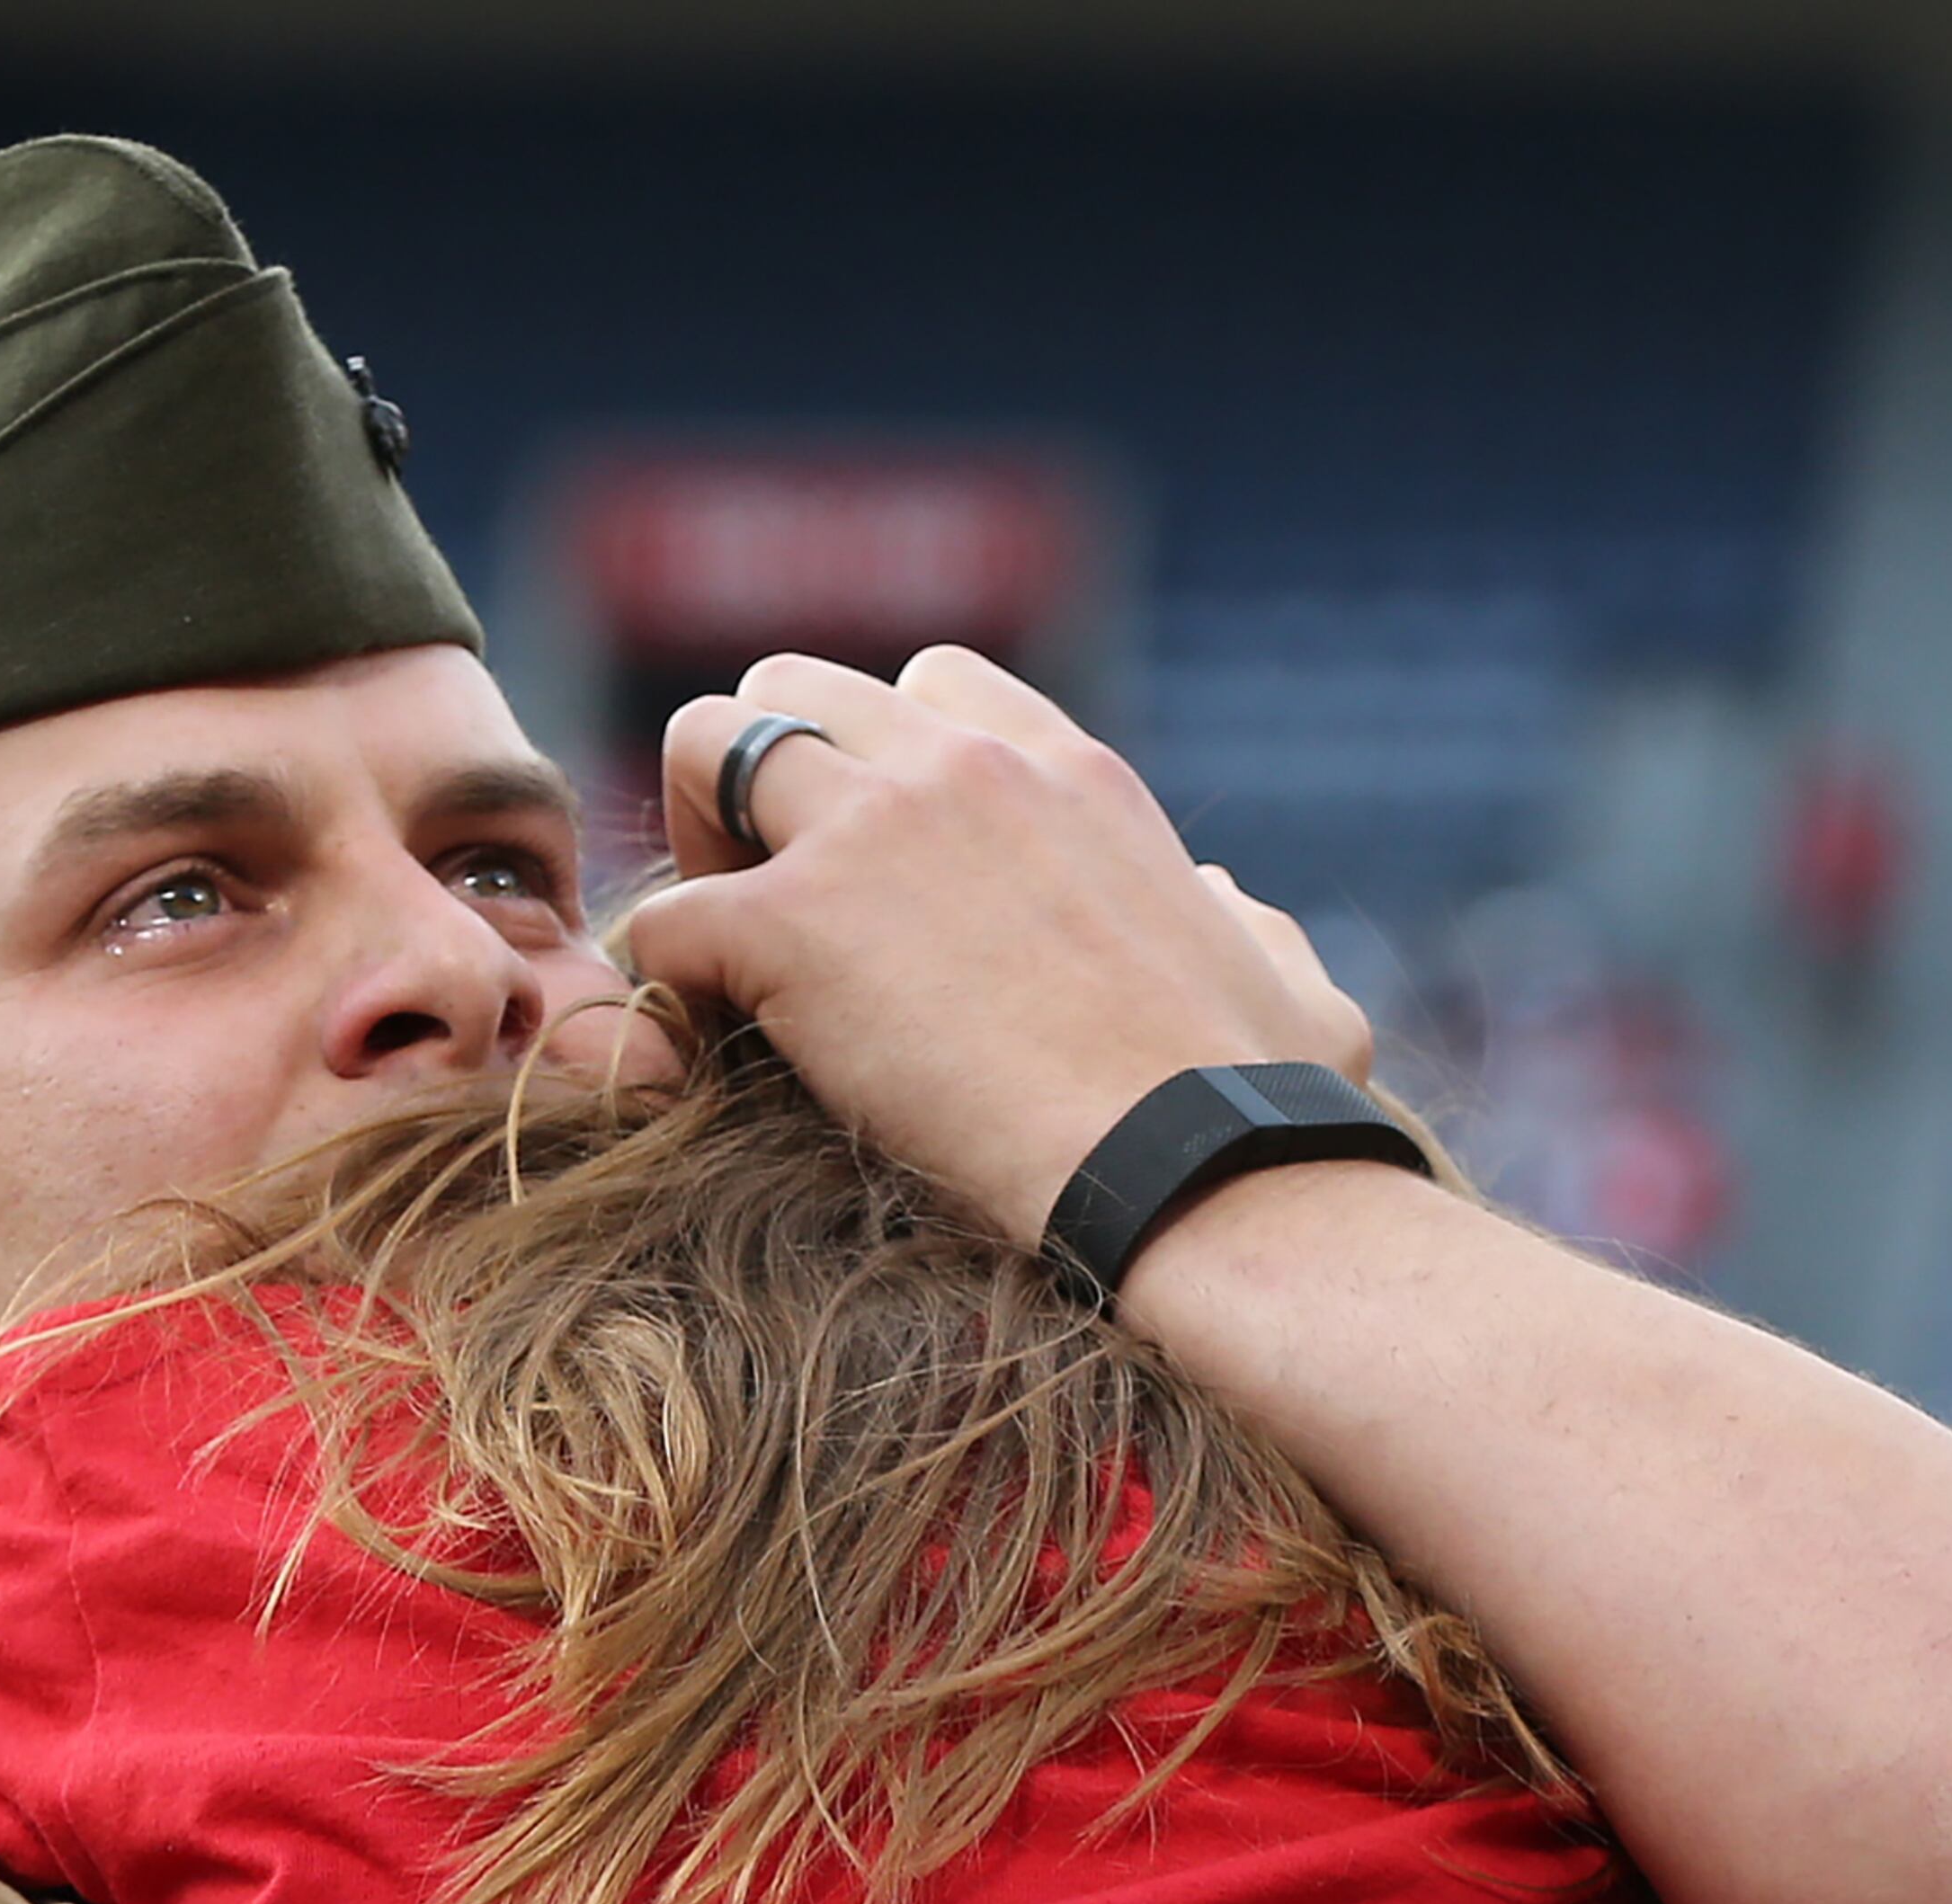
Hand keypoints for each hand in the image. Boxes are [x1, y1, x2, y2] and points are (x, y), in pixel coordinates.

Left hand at [626, 647, 1373, 1247]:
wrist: (1199, 1171)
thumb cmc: (1262, 1107)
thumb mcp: (1285, 977)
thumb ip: (1238, 916)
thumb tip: (1218, 895)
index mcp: (1070, 772)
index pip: (931, 685)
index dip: (879, 764)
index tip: (882, 868)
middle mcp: (962, 770)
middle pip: (794, 690)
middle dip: (762, 787)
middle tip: (777, 910)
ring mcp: (871, 835)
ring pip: (701, 743)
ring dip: (695, 843)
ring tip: (728, 958)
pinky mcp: (795, 929)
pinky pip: (666, 917)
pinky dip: (670, 981)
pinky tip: (711, 1056)